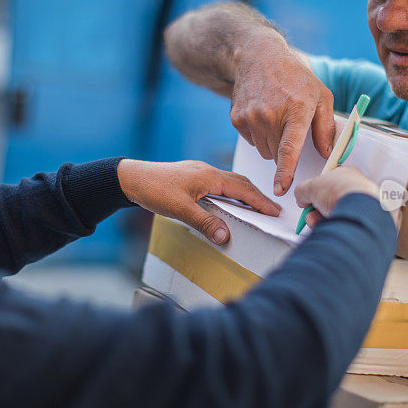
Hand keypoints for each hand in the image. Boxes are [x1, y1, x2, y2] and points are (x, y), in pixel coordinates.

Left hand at [117, 159, 280, 244]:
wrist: (132, 178)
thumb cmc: (154, 190)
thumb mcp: (181, 210)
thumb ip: (205, 222)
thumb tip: (226, 236)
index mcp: (209, 176)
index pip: (243, 189)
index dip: (261, 201)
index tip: (275, 211)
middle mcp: (207, 171)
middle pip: (240, 182)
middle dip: (257, 196)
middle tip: (271, 210)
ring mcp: (199, 172)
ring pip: (230, 181)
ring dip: (244, 193)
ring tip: (254, 207)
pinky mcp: (191, 176)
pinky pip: (219, 182)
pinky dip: (230, 192)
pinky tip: (227, 201)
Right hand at [231, 34, 334, 196]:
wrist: (259, 57)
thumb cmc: (295, 77)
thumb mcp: (321, 96)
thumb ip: (326, 127)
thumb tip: (328, 154)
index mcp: (296, 110)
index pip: (289, 148)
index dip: (285, 171)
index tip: (280, 189)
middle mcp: (270, 114)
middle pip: (277, 154)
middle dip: (285, 149)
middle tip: (289, 126)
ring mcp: (251, 117)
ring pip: (264, 150)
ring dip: (272, 142)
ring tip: (276, 117)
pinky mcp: (237, 118)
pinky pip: (252, 141)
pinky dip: (259, 134)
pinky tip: (263, 114)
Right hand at [294, 166, 379, 228]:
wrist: (356, 209)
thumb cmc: (340, 192)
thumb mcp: (310, 187)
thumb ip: (302, 190)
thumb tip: (301, 197)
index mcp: (346, 173)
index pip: (327, 181)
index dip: (314, 191)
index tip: (307, 199)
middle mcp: (355, 187)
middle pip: (330, 198)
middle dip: (316, 208)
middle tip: (310, 213)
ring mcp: (360, 203)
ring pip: (336, 211)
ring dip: (321, 218)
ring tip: (316, 221)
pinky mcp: (362, 218)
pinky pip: (343, 222)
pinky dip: (333, 225)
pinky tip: (328, 226)